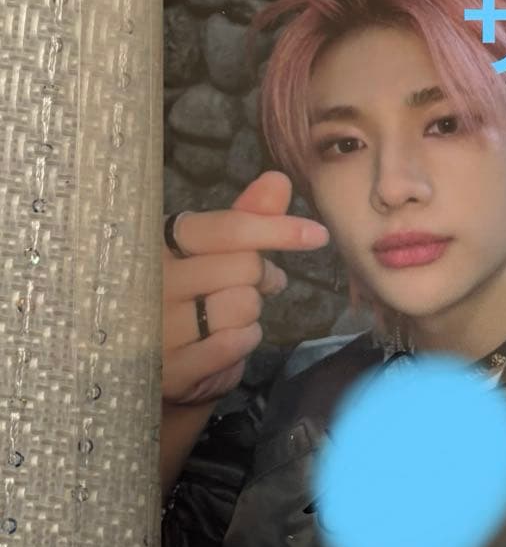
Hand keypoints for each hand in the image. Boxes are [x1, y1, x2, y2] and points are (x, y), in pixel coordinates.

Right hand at [162, 171, 328, 404]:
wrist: (148, 357)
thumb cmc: (183, 294)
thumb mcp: (207, 251)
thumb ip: (244, 218)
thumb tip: (278, 181)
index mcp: (160, 240)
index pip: (228, 228)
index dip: (276, 229)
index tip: (317, 234)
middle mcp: (153, 278)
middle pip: (244, 267)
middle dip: (260, 278)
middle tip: (253, 285)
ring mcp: (157, 323)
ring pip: (243, 305)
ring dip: (250, 312)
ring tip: (226, 314)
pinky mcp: (169, 365)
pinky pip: (234, 343)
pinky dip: (243, 340)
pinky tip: (224, 339)